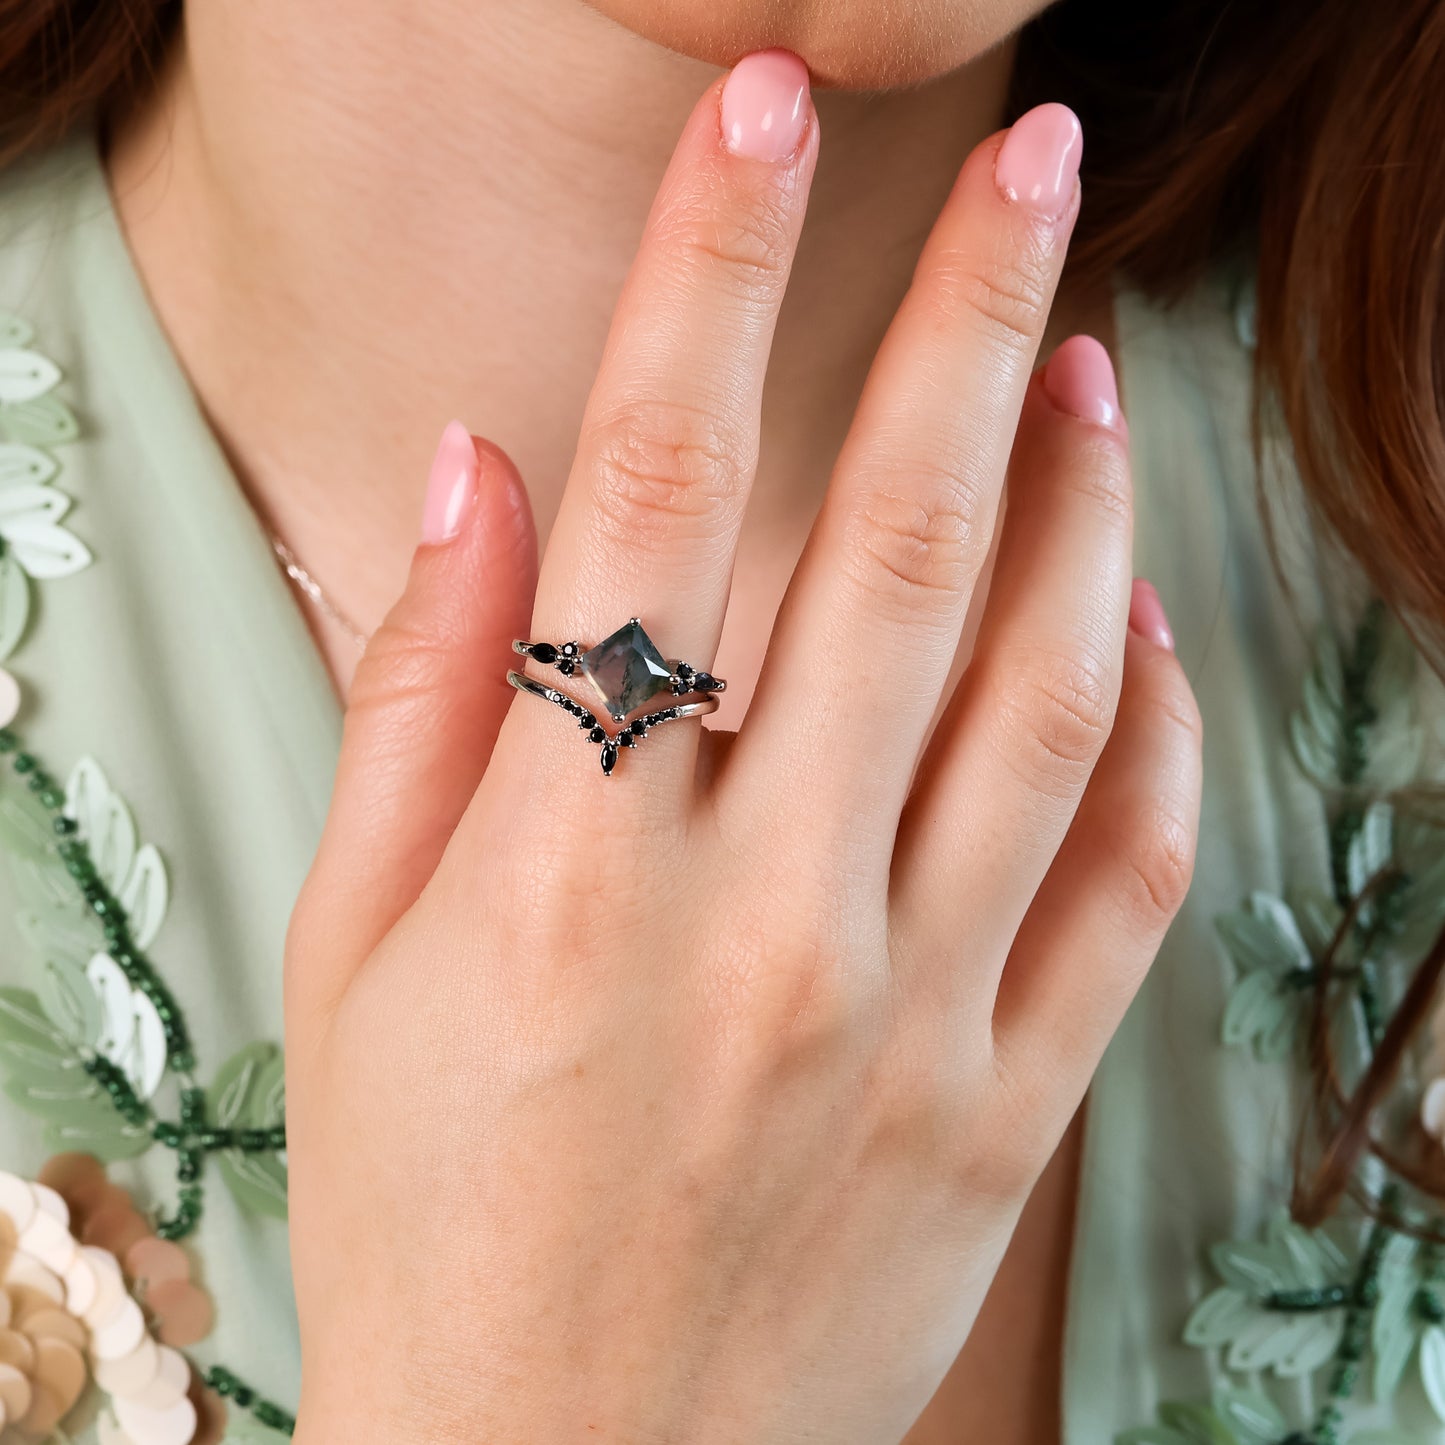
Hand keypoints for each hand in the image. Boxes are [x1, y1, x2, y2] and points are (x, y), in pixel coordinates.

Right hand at [284, 51, 1200, 1443]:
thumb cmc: (434, 1219)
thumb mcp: (355, 958)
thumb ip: (419, 694)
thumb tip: (479, 462)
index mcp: (575, 871)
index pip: (659, 491)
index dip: (712, 274)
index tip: (759, 124)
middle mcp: (765, 921)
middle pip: (897, 542)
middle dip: (966, 311)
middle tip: (1036, 164)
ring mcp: (913, 1016)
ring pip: (1048, 687)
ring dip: (1082, 491)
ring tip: (1089, 353)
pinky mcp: (1007, 1109)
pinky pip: (1127, 876)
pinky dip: (1155, 727)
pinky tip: (1140, 621)